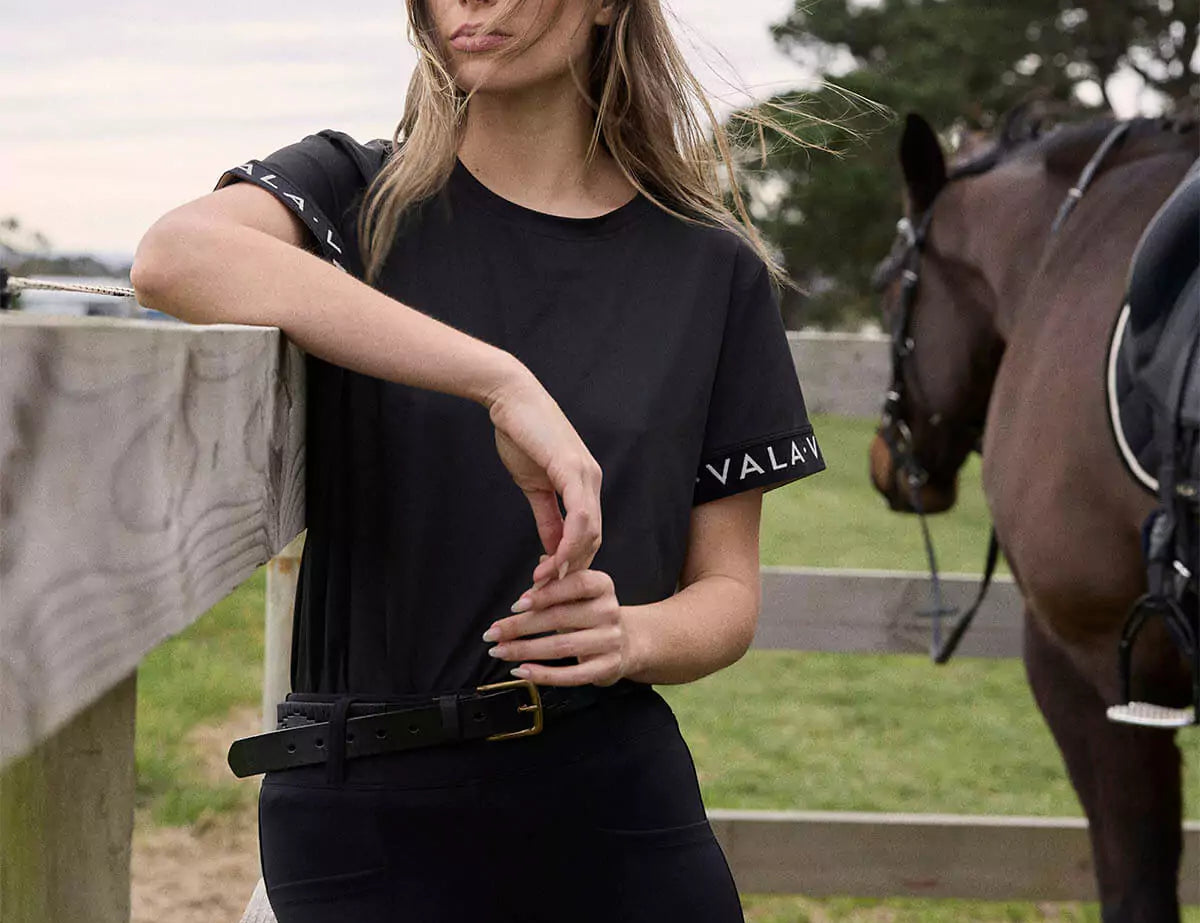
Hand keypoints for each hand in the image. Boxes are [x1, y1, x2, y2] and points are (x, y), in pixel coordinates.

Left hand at [482, 568, 631, 686]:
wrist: (627, 643)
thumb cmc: (591, 614)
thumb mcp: (577, 592)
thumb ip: (555, 582)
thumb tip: (536, 572)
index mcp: (602, 586)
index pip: (576, 584)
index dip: (545, 593)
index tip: (516, 604)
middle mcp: (609, 611)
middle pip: (560, 617)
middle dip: (520, 626)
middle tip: (493, 632)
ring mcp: (610, 641)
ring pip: (561, 646)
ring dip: (524, 650)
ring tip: (500, 651)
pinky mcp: (607, 667)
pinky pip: (571, 675)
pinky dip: (543, 674)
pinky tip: (522, 670)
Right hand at [485, 367, 602, 582]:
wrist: (510, 399)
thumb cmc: (520, 435)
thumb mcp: (534, 486)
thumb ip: (546, 517)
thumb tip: (552, 549)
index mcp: (584, 485)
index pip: (589, 534)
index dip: (572, 561)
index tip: (551, 582)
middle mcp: (592, 481)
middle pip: (593, 538)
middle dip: (572, 569)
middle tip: (547, 591)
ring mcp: (586, 475)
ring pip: (589, 531)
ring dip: (568, 561)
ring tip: (546, 581)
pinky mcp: (573, 469)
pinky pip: (579, 515)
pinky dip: (569, 542)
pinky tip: (555, 560)